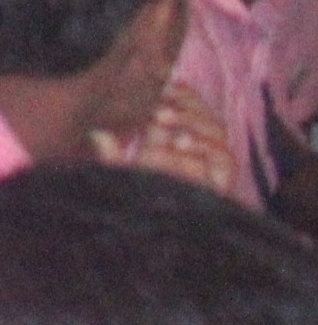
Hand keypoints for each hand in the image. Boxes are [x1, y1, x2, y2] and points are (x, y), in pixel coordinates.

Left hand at [97, 84, 241, 197]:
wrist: (158, 237)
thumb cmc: (136, 201)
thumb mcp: (120, 174)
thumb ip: (111, 154)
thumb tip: (97, 133)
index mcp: (169, 141)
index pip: (184, 107)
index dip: (177, 93)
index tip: (160, 87)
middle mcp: (193, 149)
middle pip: (203, 114)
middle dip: (184, 103)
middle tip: (158, 105)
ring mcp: (209, 164)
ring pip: (216, 130)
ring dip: (191, 119)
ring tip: (163, 118)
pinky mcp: (222, 182)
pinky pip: (226, 158)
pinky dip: (206, 146)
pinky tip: (182, 143)